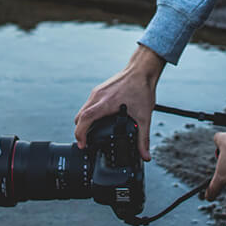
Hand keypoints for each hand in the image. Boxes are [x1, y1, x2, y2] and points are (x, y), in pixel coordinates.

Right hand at [74, 44, 163, 160]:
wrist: (142, 70)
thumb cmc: (142, 89)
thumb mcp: (144, 117)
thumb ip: (144, 138)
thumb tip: (145, 155)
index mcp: (105, 103)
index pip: (84, 119)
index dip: (80, 134)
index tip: (82, 144)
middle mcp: (98, 96)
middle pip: (79, 117)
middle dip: (80, 131)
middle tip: (86, 142)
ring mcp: (97, 92)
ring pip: (82, 110)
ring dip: (84, 122)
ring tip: (91, 133)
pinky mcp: (99, 89)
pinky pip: (88, 104)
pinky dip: (89, 114)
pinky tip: (98, 119)